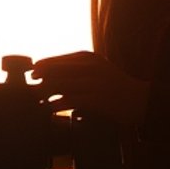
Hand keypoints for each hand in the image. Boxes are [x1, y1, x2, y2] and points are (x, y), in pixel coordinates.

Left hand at [30, 51, 150, 127]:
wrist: (141, 100)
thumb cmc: (116, 87)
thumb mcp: (97, 70)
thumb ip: (77, 70)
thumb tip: (49, 76)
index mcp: (88, 58)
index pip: (57, 60)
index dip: (41, 66)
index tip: (31, 74)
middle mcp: (89, 67)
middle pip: (55, 71)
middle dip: (39, 80)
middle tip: (28, 90)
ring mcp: (92, 82)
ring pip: (59, 86)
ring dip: (44, 93)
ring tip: (35, 101)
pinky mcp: (95, 98)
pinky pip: (69, 100)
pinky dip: (56, 105)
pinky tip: (49, 110)